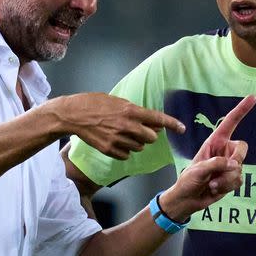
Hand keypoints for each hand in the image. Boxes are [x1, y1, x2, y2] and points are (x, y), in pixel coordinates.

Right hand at [49, 93, 184, 158]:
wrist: (72, 115)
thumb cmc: (93, 103)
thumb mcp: (117, 101)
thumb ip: (134, 111)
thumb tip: (150, 120)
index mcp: (130, 111)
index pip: (158, 118)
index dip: (173, 124)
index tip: (182, 128)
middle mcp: (127, 126)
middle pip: (151, 137)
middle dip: (150, 135)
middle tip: (142, 130)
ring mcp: (118, 139)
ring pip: (139, 147)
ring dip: (136, 142)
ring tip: (123, 133)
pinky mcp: (109, 149)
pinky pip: (126, 155)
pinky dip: (125, 150)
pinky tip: (116, 141)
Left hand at [160, 95, 255, 220]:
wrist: (189, 199)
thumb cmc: (189, 180)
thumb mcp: (199, 169)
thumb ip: (216, 164)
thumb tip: (234, 165)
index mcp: (215, 141)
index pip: (230, 122)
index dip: (241, 110)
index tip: (253, 97)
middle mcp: (225, 150)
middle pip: (242, 148)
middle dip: (235, 160)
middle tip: (224, 169)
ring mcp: (230, 165)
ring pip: (239, 168)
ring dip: (226, 179)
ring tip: (211, 184)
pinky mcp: (232, 178)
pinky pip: (239, 180)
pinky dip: (227, 186)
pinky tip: (215, 189)